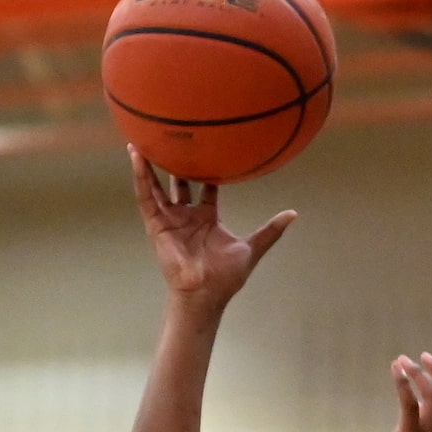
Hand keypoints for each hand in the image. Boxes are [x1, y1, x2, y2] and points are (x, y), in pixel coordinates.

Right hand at [131, 149, 294, 309]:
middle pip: (180, 182)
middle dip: (178, 163)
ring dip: (150, 164)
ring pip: (157, 185)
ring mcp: (170, 219)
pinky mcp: (156, 224)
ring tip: (143, 138)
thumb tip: (294, 213)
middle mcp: (187, 216)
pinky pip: (146, 196)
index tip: (211, 147)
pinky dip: (140, 176)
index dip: (208, 169)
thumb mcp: (252, 248)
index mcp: (207, 217)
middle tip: (178, 138)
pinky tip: (137, 155)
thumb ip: (271, 231)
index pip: (206, 187)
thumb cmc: (226, 276)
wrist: (205, 293)